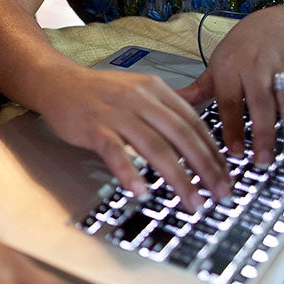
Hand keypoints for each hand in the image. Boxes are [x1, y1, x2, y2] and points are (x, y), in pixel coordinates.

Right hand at [42, 66, 227, 208]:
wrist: (57, 81)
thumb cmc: (98, 92)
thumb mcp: (138, 89)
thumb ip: (166, 107)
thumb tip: (197, 125)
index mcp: (156, 90)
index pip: (193, 123)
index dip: (213, 151)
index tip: (226, 175)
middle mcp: (140, 99)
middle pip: (181, 136)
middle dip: (205, 168)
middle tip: (220, 193)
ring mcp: (116, 113)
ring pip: (155, 147)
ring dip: (178, 178)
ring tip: (191, 201)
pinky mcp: (93, 127)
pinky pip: (115, 152)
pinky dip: (129, 172)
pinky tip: (140, 191)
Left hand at [178, 7, 283, 167]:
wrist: (278, 22)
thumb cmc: (242, 49)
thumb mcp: (217, 65)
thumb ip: (197, 90)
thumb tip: (169, 104)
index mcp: (231, 68)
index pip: (229, 100)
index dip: (232, 127)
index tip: (234, 153)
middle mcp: (258, 67)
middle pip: (262, 103)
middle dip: (263, 135)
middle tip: (263, 162)